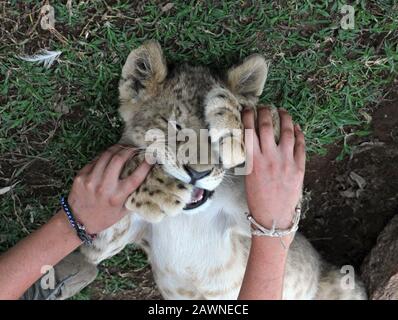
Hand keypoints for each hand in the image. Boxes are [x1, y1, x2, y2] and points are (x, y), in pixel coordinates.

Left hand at [67, 145, 151, 233]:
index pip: (135, 177)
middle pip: (118, 160)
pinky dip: (104, 156)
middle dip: (128, 150)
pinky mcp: (81, 176)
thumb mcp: (123, 211)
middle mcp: (103, 187)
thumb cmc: (104, 217)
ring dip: (116, 149)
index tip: (151, 157)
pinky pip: (95, 161)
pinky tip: (109, 156)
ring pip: (106, 156)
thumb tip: (146, 179)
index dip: (145, 165)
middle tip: (134, 148)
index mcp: (117, 197)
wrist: (78, 222)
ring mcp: (90, 180)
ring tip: (123, 147)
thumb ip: (133, 196)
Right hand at [242, 107, 304, 239]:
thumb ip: (252, 157)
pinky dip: (299, 133)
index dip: (248, 116)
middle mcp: (270, 157)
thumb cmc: (257, 199)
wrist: (274, 217)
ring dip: (285, 118)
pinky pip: (300, 145)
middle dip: (265, 112)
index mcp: (254, 160)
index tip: (247, 109)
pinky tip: (296, 127)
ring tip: (282, 111)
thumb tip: (254, 140)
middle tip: (264, 107)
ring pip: (287, 132)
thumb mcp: (249, 176)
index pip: (249, 130)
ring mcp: (286, 161)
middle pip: (268, 126)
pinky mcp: (299, 167)